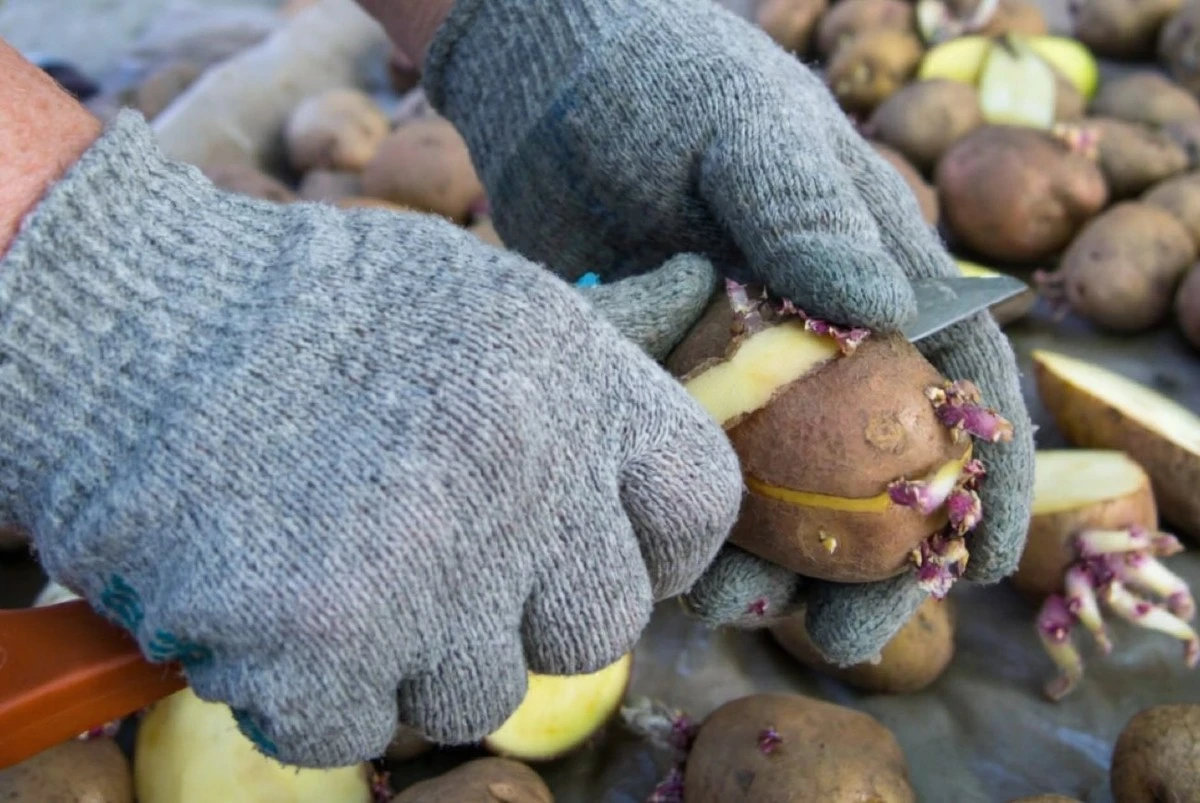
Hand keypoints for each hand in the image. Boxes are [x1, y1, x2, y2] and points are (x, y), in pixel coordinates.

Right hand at [0, 111, 739, 766]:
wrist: (122, 320)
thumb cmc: (304, 315)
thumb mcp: (475, 310)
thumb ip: (570, 406)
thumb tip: (624, 511)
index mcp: (572, 373)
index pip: (696, 505)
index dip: (646, 546)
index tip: (581, 550)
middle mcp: (524, 464)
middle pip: (597, 626)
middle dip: (522, 616)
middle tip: (436, 566)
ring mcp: (427, 560)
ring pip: (478, 695)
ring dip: (407, 658)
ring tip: (332, 564)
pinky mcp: (322, 642)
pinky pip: (356, 732)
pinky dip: (309, 693)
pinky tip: (269, 604)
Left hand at [421, 0, 1034, 661]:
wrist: (549, 80)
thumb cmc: (668, 81)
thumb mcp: (747, 132)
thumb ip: (809, 215)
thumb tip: (886, 314)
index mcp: (870, 273)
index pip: (959, 380)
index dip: (984, 476)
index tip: (979, 564)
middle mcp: (814, 337)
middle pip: (870, 467)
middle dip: (869, 562)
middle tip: (843, 639)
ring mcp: (734, 370)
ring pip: (776, 490)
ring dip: (771, 562)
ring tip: (740, 606)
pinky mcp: (658, 386)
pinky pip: (688, 472)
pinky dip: (690, 524)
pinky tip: (674, 565)